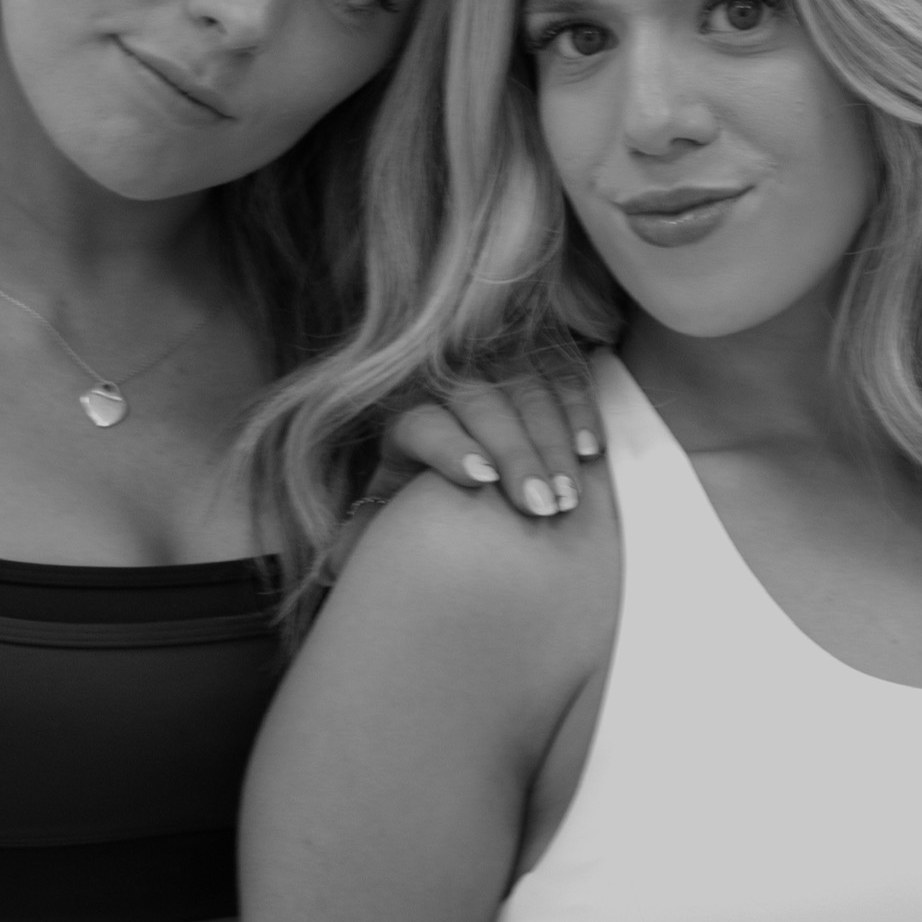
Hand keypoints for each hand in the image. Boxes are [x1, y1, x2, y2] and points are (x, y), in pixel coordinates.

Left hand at [367, 356, 601, 518]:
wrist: (455, 439)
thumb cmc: (419, 483)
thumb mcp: (385, 503)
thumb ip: (363, 533)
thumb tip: (329, 567)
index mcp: (401, 413)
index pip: (423, 421)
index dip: (450, 447)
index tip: (479, 481)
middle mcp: (445, 377)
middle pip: (481, 403)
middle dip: (516, 454)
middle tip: (542, 508)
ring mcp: (493, 360)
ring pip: (526, 387)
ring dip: (551, 441)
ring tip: (568, 496)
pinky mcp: (534, 354)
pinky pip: (562, 373)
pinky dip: (579, 408)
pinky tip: (591, 450)